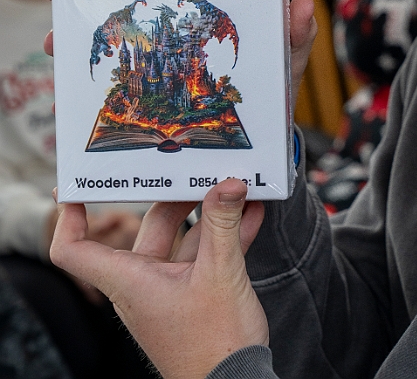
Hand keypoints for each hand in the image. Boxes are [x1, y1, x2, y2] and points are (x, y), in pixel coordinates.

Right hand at [39, 0, 317, 101]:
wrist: (261, 142)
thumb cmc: (275, 90)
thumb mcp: (287, 63)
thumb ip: (297, 36)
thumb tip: (303, 4)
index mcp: (215, 7)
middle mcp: (181, 23)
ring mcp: (161, 52)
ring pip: (113, 30)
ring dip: (78, 29)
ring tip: (52, 37)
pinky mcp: (148, 87)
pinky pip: (111, 71)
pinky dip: (84, 70)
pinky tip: (62, 72)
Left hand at [51, 179, 267, 378]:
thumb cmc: (213, 345)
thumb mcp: (221, 274)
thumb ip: (222, 225)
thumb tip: (228, 184)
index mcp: (129, 281)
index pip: (74, 250)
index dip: (69, 217)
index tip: (76, 185)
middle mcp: (142, 283)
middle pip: (148, 227)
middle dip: (174, 196)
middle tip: (196, 168)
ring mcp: (169, 289)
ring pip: (182, 238)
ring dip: (210, 214)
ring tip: (235, 185)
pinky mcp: (195, 294)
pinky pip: (205, 254)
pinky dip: (225, 234)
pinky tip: (251, 214)